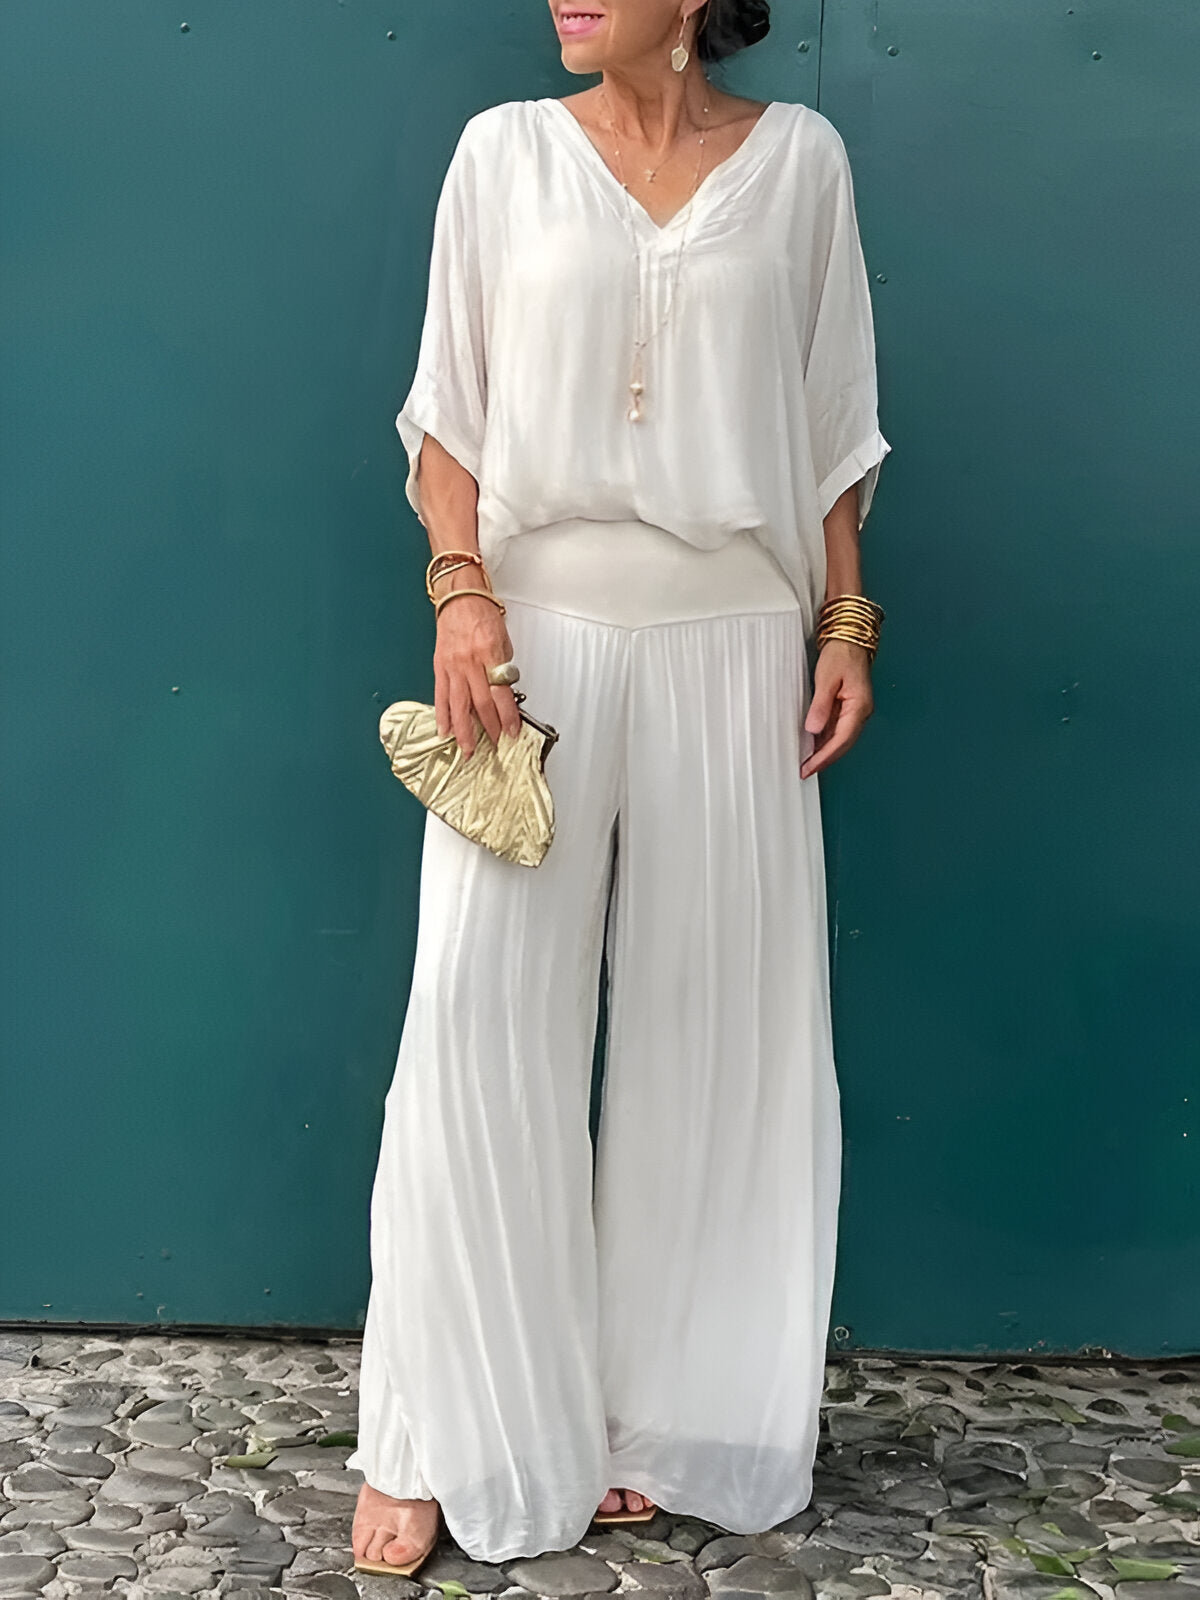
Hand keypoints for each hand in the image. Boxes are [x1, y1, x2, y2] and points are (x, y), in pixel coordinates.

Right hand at [433, 593, 521, 757]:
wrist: (459, 596)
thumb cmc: (482, 613)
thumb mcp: (503, 640)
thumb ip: (503, 667)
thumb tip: (504, 692)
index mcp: (490, 653)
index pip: (502, 693)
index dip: (508, 716)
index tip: (513, 731)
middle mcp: (470, 662)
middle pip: (481, 703)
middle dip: (489, 728)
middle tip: (494, 745)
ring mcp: (452, 666)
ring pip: (458, 705)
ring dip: (464, 730)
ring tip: (467, 749)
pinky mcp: (440, 666)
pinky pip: (441, 696)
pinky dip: (442, 715)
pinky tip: (445, 730)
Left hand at [800, 639, 873, 778]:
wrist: (850, 639)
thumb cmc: (842, 654)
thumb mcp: (826, 678)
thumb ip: (821, 706)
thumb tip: (814, 729)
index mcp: (859, 706)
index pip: (841, 740)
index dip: (824, 757)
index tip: (810, 767)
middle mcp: (861, 712)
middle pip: (843, 744)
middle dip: (824, 759)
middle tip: (805, 770)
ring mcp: (856, 710)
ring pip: (841, 739)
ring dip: (825, 752)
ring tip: (808, 763)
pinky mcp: (849, 707)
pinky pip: (838, 729)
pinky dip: (827, 740)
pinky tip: (815, 745)